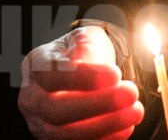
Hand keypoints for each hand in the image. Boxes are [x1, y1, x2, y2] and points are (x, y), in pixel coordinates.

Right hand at [19, 25, 144, 139]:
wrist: (85, 71)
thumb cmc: (83, 53)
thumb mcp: (86, 38)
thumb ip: (88, 46)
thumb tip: (89, 59)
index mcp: (36, 67)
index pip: (52, 75)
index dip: (83, 77)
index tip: (115, 74)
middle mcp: (33, 99)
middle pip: (56, 110)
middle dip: (97, 104)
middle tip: (130, 93)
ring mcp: (42, 124)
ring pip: (64, 135)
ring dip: (104, 125)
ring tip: (134, 111)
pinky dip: (103, 139)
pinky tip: (126, 128)